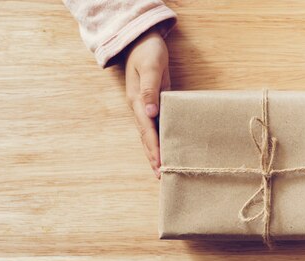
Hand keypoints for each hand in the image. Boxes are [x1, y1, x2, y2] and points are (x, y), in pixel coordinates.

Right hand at [124, 29, 170, 178]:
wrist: (141, 39)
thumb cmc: (147, 51)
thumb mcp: (150, 67)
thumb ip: (149, 89)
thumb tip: (151, 112)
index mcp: (137, 101)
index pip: (146, 129)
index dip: (153, 147)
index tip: (160, 164)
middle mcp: (139, 107)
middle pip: (146, 137)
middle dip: (153, 156)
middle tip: (161, 176)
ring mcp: (145, 106)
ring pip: (150, 134)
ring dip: (155, 151)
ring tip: (162, 170)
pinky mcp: (154, 102)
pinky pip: (156, 125)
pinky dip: (160, 138)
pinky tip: (167, 148)